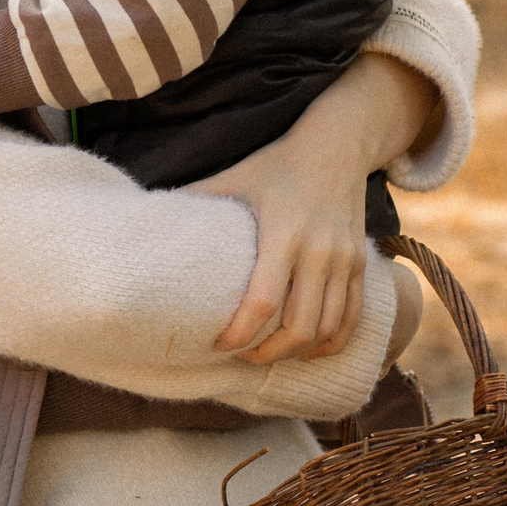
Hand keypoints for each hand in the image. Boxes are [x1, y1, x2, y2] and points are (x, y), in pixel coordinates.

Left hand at [199, 52, 436, 363]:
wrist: (336, 147)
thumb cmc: (275, 164)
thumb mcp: (232, 176)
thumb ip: (196, 198)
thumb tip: (147, 216)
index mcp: (282, 233)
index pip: (263, 300)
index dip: (241, 332)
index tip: (219, 345)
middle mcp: (317, 251)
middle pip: (298, 325)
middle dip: (268, 352)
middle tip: (243, 358)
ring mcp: (343, 260)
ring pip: (326, 328)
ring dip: (297, 352)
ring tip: (269, 356)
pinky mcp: (359, 264)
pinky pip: (352, 317)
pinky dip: (332, 342)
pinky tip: (309, 351)